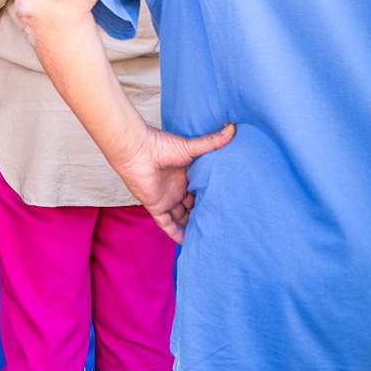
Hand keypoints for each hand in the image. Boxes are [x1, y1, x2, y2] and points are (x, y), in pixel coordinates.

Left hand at [116, 123, 235, 243]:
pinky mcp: (156, 206)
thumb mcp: (191, 147)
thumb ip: (212, 142)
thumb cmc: (161, 145)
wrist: (137, 151)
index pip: (202, 189)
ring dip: (193, 224)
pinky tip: (188, 243)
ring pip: (182, 216)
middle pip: (194, 205)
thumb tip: (233, 128)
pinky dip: (176, 233)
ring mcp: (167, 198)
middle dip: (205, 213)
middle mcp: (178, 187)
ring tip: (209, 236)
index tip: (229, 205)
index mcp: (187, 174)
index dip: (213, 197)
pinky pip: (167, 224)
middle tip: (223, 224)